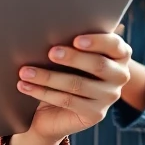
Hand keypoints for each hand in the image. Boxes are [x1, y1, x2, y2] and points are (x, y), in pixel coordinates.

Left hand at [16, 33, 131, 141]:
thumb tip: (47, 29)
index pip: (115, 45)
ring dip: (48, 76)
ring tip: (25, 71)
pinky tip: (25, 86)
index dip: (98, 41)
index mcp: (118, 55)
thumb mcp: (68, 55)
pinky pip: (67, 101)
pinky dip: (43, 92)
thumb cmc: (61, 69)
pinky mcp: (95, 114)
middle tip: (50, 52)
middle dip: (72, 57)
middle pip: (98, 65)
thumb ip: (69, 42)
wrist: (53, 109)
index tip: (76, 39)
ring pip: (77, 84)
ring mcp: (109, 97)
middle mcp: (120, 76)